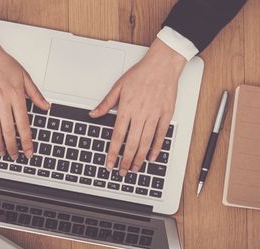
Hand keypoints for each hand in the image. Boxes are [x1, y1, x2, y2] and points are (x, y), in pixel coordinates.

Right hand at [0, 24, 48, 160]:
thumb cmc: (2, 62)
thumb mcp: (24, 75)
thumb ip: (35, 93)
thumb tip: (46, 106)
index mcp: (16, 94)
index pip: (23, 124)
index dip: (26, 141)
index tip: (29, 152)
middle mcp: (2, 99)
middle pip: (8, 130)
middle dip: (13, 147)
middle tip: (15, 157)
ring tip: (2, 153)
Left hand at [93, 41, 184, 172]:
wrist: (162, 64)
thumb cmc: (141, 73)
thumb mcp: (118, 86)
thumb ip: (106, 103)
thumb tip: (93, 114)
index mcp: (127, 108)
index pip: (117, 136)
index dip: (113, 152)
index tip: (110, 163)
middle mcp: (141, 113)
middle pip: (132, 143)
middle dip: (126, 160)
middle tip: (122, 172)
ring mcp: (154, 115)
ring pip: (146, 142)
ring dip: (139, 158)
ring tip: (134, 168)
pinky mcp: (166, 114)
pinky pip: (161, 135)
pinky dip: (157, 147)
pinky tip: (152, 157)